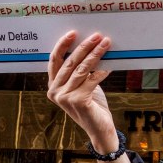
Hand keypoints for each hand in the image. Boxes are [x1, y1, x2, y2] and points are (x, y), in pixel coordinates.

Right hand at [47, 31, 115, 150]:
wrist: (99, 128)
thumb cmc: (92, 105)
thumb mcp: (83, 85)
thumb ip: (80, 71)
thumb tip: (89, 47)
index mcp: (52, 86)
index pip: (54, 61)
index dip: (62, 45)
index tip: (73, 33)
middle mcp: (55, 92)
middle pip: (69, 63)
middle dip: (84, 47)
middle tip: (96, 36)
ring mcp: (64, 97)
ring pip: (81, 69)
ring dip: (95, 54)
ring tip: (105, 44)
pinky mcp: (77, 101)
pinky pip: (91, 80)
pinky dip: (101, 71)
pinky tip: (109, 65)